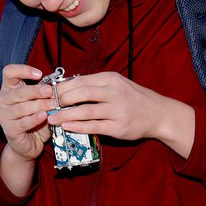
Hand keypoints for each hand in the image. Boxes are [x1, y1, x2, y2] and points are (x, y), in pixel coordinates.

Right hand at [0, 64, 55, 162]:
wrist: (29, 143)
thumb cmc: (34, 118)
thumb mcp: (38, 102)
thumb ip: (43, 93)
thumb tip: (56, 85)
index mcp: (8, 88)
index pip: (9, 72)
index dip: (23, 70)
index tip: (39, 74)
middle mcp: (2, 100)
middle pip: (18, 92)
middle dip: (35, 91)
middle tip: (50, 91)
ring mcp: (3, 116)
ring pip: (21, 108)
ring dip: (39, 105)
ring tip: (53, 105)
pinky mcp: (9, 129)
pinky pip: (23, 122)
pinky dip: (35, 119)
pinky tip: (44, 116)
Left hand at [51, 72, 196, 157]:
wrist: (158, 114)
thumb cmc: (134, 98)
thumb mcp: (117, 84)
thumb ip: (96, 84)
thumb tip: (68, 86)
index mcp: (110, 79)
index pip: (80, 80)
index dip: (61, 87)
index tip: (48, 92)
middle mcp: (114, 92)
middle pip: (81, 93)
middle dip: (60, 99)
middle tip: (46, 105)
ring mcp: (117, 110)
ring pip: (85, 111)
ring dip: (65, 115)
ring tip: (51, 118)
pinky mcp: (118, 127)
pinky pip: (94, 126)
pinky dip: (78, 126)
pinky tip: (67, 127)